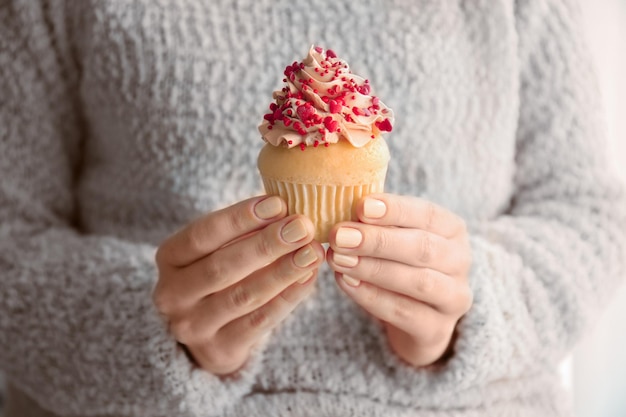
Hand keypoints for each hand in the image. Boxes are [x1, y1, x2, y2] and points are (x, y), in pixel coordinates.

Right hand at [153, 196, 323, 375]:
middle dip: (266, 244)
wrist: (208, 330)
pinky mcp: (219, 349)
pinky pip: (260, 322)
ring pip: (243, 296)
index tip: (278, 204)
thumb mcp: (219, 247)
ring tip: (312, 251)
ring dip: (282, 272)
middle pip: (222, 267)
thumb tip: (288, 209)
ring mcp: (193, 326)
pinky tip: (308, 277)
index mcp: (169, 258)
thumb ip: (245, 229)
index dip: (240, 218)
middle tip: (302, 226)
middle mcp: (172, 294)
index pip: (202, 234)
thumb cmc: (219, 271)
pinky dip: (287, 298)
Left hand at [327, 194, 471, 366]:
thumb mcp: (394, 237)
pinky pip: (405, 313)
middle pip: (423, 248)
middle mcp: (460, 262)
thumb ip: (376, 222)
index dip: (395, 210)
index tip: (361, 206)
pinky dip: (373, 297)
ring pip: (418, 282)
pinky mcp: (437, 330)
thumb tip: (342, 205)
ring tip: (338, 259)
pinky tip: (347, 283)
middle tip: (340, 236)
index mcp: (452, 230)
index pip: (428, 214)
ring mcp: (453, 298)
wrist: (416, 319)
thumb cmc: (399, 264)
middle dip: (378, 241)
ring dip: (374, 269)